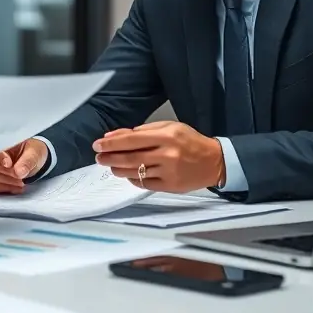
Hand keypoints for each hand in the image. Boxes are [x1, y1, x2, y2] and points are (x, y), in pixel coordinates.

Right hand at [0, 138, 48, 193]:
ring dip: (2, 183)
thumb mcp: (35, 153)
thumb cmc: (31, 152)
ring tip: (20, 183)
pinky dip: (0, 188)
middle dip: (2, 174)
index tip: (9, 165)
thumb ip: (27, 161)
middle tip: (19, 177)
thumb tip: (19, 172)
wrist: (32, 160)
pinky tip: (14, 188)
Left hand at [93, 121, 224, 192]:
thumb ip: (142, 131)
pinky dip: (133, 178)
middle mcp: (167, 155)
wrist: (214, 161)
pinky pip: (144, 183)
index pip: (131, 140)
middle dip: (110, 157)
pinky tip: (127, 173)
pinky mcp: (170, 186)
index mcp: (166, 136)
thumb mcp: (169, 127)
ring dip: (118, 169)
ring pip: (135, 172)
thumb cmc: (190, 141)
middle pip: (130, 158)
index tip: (98, 144)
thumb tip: (116, 136)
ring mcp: (168, 172)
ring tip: (110, 165)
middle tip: (98, 157)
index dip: (111, 143)